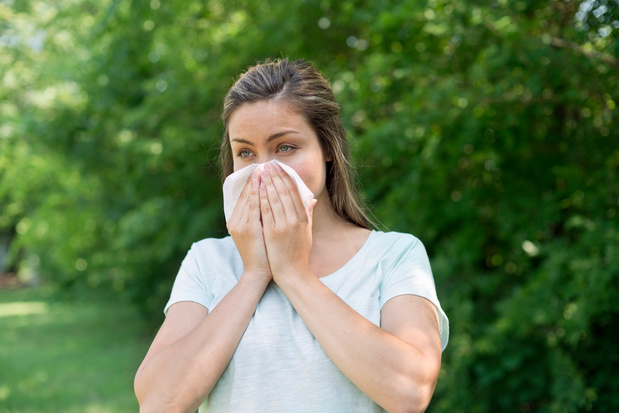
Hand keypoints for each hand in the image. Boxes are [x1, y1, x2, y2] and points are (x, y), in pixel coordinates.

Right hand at [227, 169, 271, 281]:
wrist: (258, 273)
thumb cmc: (263, 254)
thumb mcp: (260, 233)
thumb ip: (262, 217)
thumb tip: (270, 202)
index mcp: (237, 221)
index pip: (246, 196)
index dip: (254, 182)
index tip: (262, 169)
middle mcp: (236, 220)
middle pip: (246, 194)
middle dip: (255, 179)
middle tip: (264, 164)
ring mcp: (240, 224)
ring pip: (249, 198)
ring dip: (257, 183)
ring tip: (265, 169)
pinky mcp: (247, 228)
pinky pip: (254, 207)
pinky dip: (259, 195)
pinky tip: (265, 184)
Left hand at [258, 162, 316, 281]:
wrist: (292, 273)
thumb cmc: (299, 254)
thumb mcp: (308, 233)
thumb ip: (308, 215)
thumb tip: (311, 200)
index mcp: (304, 218)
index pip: (295, 192)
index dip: (287, 178)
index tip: (280, 168)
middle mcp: (295, 220)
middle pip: (284, 192)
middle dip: (275, 176)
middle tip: (268, 164)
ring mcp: (283, 226)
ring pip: (274, 199)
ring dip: (266, 183)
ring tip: (261, 171)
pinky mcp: (272, 233)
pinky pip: (265, 211)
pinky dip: (261, 198)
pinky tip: (256, 189)